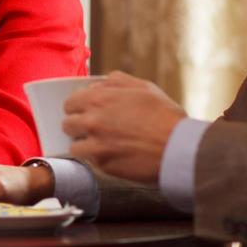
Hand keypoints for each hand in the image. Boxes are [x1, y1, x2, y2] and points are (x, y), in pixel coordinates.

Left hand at [63, 71, 185, 182]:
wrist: (178, 147)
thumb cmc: (165, 116)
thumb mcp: (144, 87)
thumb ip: (117, 81)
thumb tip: (99, 83)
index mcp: (99, 99)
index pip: (70, 102)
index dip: (77, 107)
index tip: (84, 111)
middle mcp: (92, 121)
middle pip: (67, 124)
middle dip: (77, 125)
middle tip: (92, 128)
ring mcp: (95, 145)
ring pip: (74, 145)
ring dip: (84, 144)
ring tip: (101, 144)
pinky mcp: (103, 165)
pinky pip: (90, 161)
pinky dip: (98, 158)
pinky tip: (113, 154)